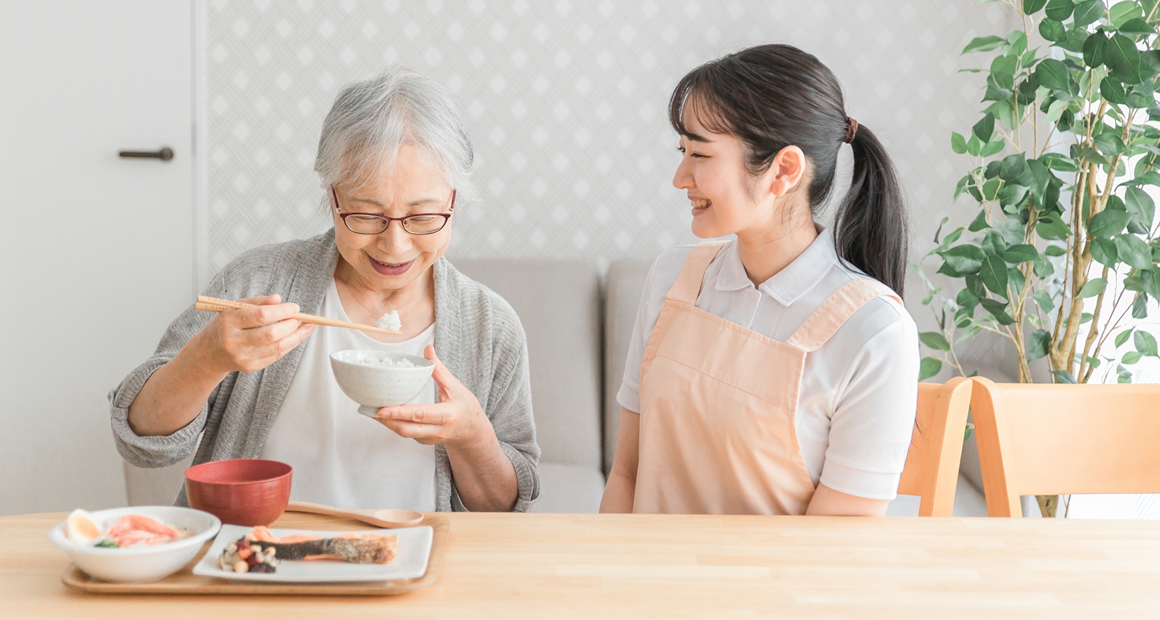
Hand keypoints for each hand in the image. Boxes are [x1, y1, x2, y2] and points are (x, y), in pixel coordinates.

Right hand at [192, 294, 315, 374]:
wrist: (208, 354)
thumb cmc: (225, 326)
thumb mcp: (234, 308)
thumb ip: (257, 302)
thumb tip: (278, 299)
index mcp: (228, 321)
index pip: (260, 316)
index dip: (282, 311)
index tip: (295, 308)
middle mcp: (234, 341)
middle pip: (270, 334)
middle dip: (291, 325)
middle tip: (302, 318)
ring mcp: (242, 357)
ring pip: (277, 348)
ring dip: (296, 337)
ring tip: (307, 327)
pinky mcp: (250, 367)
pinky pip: (275, 356)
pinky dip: (289, 345)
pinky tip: (296, 337)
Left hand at [376, 345, 494, 448]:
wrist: (473, 431)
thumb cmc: (465, 407)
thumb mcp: (455, 387)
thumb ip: (439, 370)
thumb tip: (428, 349)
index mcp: (446, 415)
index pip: (419, 414)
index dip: (399, 412)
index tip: (381, 408)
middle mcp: (438, 430)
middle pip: (406, 428)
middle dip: (386, 420)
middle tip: (369, 409)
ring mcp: (430, 438)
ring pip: (404, 433)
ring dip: (387, 423)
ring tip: (371, 411)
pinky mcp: (424, 441)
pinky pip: (406, 433)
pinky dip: (394, 424)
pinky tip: (384, 415)